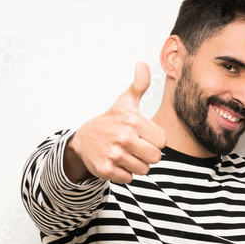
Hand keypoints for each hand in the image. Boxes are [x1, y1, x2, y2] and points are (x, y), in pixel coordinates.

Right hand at [64, 61, 166, 183]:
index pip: (162, 141)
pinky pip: (128, 178)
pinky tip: (117, 163)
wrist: (83, 140)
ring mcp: (114, 155)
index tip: (144, 136)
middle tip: (136, 148)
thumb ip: (139, 86)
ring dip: (137, 165)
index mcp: (132, 121)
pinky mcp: (106, 170)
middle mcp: (123, 137)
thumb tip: (142, 64)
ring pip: (143, 170)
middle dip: (148, 155)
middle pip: (155, 157)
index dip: (155, 141)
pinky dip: (124, 174)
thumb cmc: (109, 122)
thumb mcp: (125, 103)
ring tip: (126, 155)